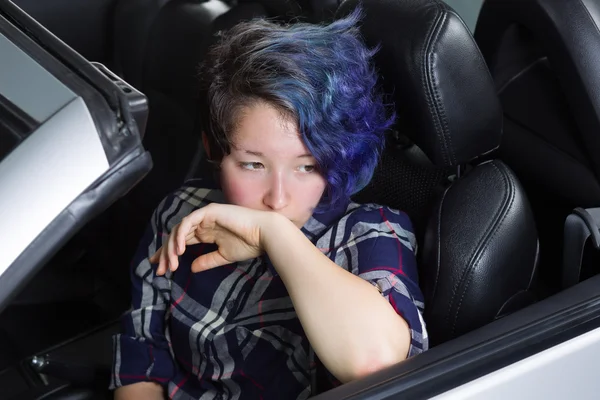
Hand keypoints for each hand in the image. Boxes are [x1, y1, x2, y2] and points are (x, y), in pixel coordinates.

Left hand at [150, 203, 272, 274]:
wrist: (264, 235)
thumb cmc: (249, 243)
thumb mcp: (224, 256)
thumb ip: (207, 261)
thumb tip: (192, 268)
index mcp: (206, 231)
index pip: (182, 240)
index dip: (168, 253)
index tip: (159, 267)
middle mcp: (203, 222)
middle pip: (176, 235)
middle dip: (165, 253)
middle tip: (161, 270)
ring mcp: (205, 216)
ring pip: (179, 229)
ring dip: (171, 247)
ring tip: (171, 264)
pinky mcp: (208, 212)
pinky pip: (188, 222)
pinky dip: (181, 235)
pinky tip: (179, 250)